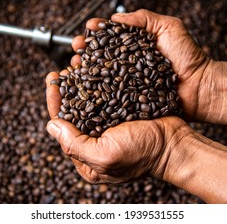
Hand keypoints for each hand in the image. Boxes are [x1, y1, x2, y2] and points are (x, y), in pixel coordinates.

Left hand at [46, 71, 191, 183]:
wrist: (175, 144)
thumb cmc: (143, 154)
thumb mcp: (105, 155)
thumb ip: (75, 144)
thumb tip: (52, 126)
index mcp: (87, 159)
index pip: (63, 130)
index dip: (55, 105)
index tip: (52, 84)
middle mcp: (96, 143)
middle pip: (73, 115)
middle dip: (65, 92)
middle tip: (59, 73)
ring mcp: (109, 127)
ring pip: (88, 103)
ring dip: (79, 84)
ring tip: (73, 66)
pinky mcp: (121, 114)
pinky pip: (104, 97)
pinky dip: (98, 83)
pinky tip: (93, 69)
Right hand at [71, 9, 212, 119]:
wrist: (200, 86)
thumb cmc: (189, 56)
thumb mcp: (170, 27)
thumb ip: (145, 18)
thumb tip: (116, 17)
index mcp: (136, 45)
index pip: (111, 35)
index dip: (97, 31)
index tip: (89, 27)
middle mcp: (129, 63)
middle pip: (101, 54)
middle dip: (85, 48)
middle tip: (77, 46)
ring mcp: (128, 81)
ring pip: (101, 74)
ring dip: (85, 69)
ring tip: (75, 65)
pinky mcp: (130, 99)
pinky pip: (109, 95)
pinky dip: (95, 91)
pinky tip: (84, 87)